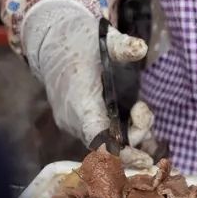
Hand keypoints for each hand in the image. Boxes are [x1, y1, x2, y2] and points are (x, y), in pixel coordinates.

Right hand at [21, 0, 147, 149]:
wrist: (51, 41)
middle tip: (142, 108)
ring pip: (106, 141)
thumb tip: (141, 47)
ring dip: (129, 132)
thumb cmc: (79, 39)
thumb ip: (122, 46)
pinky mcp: (78, 122)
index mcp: (80, 101)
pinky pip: (101, 136)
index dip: (121, 153)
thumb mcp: (104, 38)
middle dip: (134, 134)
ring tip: (139, 107)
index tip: (144, 160)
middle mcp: (74, 119)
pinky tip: (137, 126)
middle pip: (108, 144)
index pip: (98, 138)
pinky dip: (121, 134)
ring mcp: (74, 123)